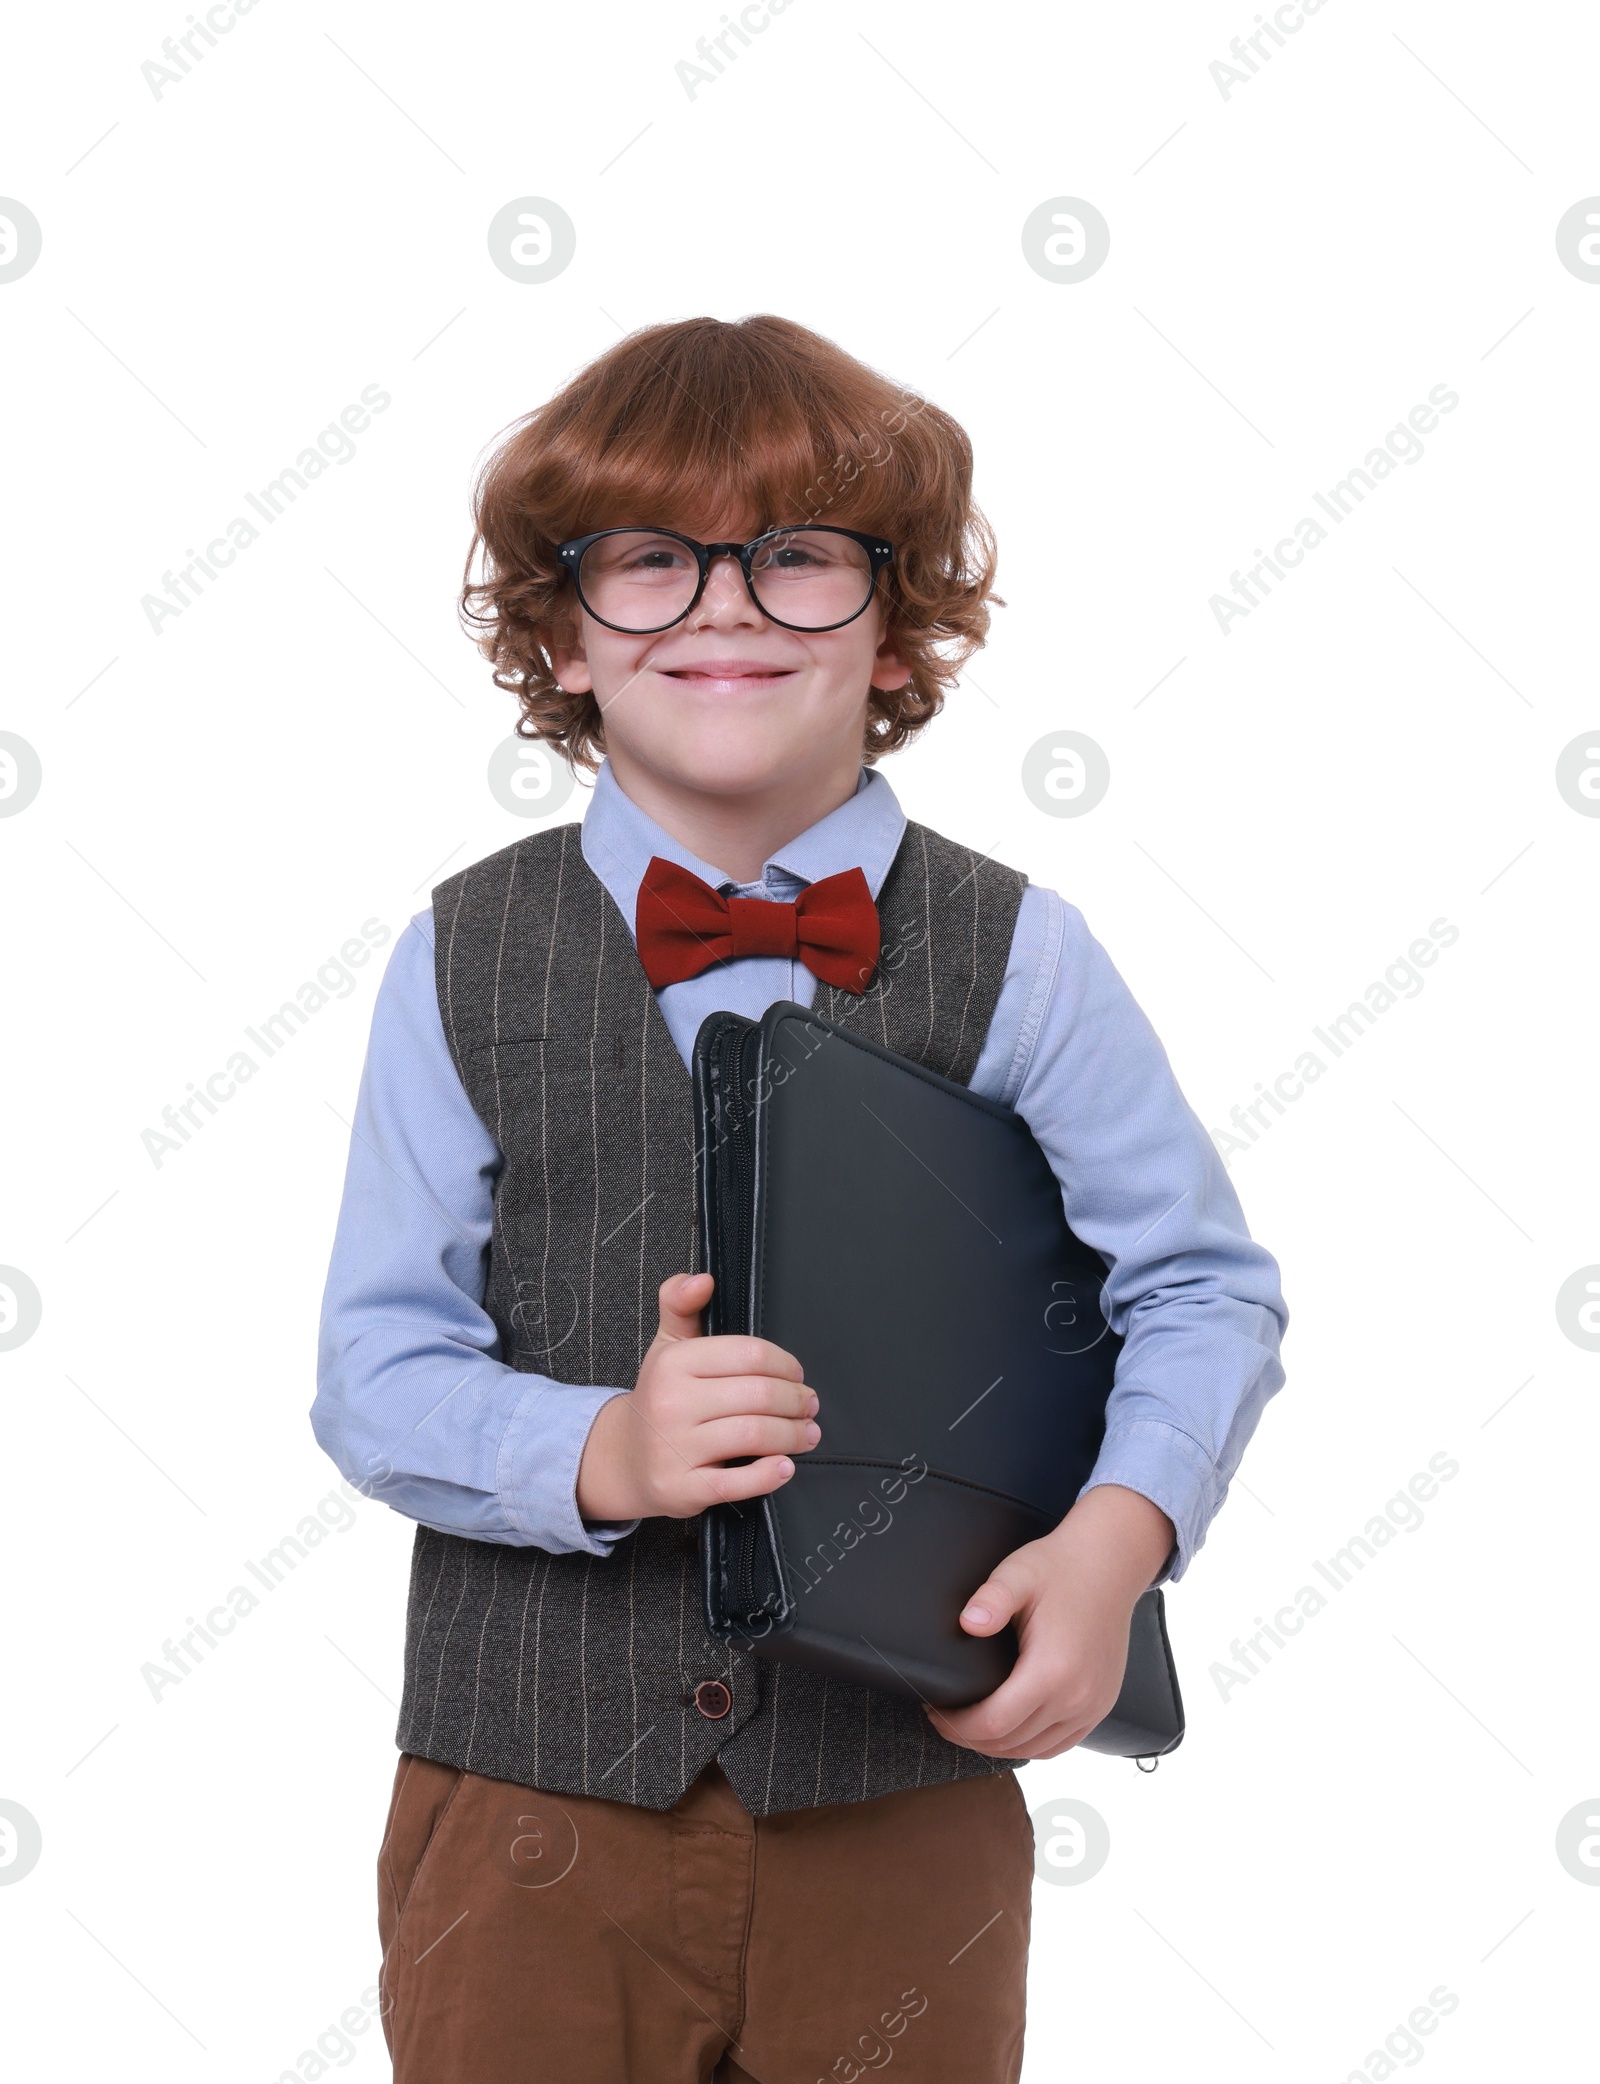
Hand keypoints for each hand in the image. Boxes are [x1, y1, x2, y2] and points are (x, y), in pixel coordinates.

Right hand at [575, 1272, 820, 1520]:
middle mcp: (671, 1403)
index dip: (785, 1364)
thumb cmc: (660, 1398)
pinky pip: (737, 1483)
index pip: (749, 1353)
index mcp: (673, 1362)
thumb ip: (681, 1304)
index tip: (797, 1374)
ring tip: (807, 1434)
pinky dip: (769, 1475)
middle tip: (809, 1406)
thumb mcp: (667, 1346)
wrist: (624, 1459)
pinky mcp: (682, 1488)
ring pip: (755, 1434)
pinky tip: (784, 1466)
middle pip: (759, 1395)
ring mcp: (675, 1448)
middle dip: (796, 1401)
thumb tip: (701, 1278)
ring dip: (793, 1435)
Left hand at [928, 1485, 1175, 1759]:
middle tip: (945, 1718)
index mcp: (1053, 1669)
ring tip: (970, 1726)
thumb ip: (991, 1599)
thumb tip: (967, 1624)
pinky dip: (1030, 1745)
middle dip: (970, 1737)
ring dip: (998, 1746)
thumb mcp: (1018, 1573)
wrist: (1109, 1564)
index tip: (936, 1712)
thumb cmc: (1061, 1568)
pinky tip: (1010, 1730)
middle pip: (1012, 1743)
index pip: (994, 1723)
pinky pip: (1060, 1744)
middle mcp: (1077, 1697)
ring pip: (1035, 1750)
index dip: (958, 1726)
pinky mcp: (1101, 1705)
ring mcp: (1093, 1705)